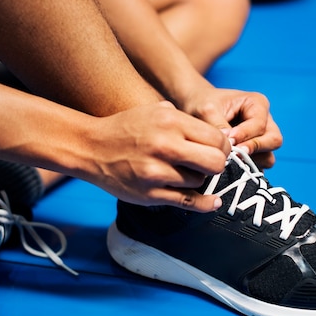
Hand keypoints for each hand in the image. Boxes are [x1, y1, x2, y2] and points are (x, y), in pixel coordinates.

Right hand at [85, 101, 229, 211]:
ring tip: (182, 171)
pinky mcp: (150, 194)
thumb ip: (187, 121)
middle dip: (217, 164)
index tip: (217, 149)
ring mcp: (156, 173)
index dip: (223, 146)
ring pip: (199, 181)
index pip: (217, 138)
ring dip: (197, 178)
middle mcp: (165, 146)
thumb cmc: (127, 128)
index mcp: (170, 122)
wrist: (91, 148)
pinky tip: (214, 202)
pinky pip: (188, 202)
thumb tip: (223, 136)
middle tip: (209, 163)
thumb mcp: (156, 111)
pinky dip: (205, 204)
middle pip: (215, 162)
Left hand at [180, 87, 282, 168]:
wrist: (195, 108)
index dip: (245, 135)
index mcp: (257, 104)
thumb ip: (218, 126)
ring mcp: (262, 139)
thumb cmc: (203, 104)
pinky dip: (246, 169)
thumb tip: (230, 145)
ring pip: (268, 157)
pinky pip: (258, 167)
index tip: (229, 141)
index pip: (260, 125)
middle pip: (274, 141)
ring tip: (230, 159)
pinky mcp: (255, 154)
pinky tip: (229, 166)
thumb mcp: (206, 110)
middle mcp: (265, 121)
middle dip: (254, 149)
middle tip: (235, 153)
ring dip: (251, 161)